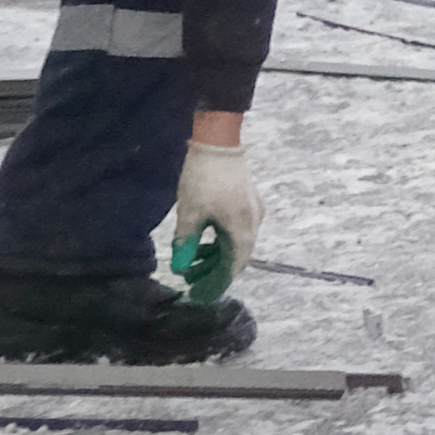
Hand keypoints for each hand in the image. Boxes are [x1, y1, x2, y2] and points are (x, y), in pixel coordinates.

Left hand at [167, 138, 261, 302]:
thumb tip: (180, 266)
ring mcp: (254, 210)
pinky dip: (222, 238)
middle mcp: (254, 222)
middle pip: (237, 255)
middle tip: (191, 276)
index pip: (234, 266)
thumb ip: (186, 243)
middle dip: (214, 268)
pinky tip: (204, 238)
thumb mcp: (190, 214)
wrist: (218, 142)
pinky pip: (238, 228)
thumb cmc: (204, 179)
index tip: (200, 291)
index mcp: (242, 228)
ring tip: (193, 258)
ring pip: (237, 241)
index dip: (217, 282)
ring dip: (217, 253)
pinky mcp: (248, 200)